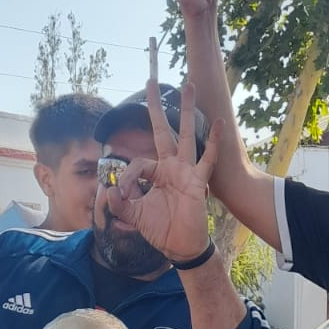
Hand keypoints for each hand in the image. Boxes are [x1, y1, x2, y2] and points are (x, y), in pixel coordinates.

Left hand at [104, 79, 220, 264]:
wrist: (179, 247)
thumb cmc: (160, 230)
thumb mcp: (134, 216)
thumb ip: (120, 204)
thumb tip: (109, 191)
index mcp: (156, 174)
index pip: (139, 163)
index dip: (127, 177)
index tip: (122, 194)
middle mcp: (171, 167)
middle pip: (162, 131)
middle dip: (155, 108)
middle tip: (150, 81)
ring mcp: (186, 171)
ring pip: (185, 135)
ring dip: (187, 111)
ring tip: (189, 85)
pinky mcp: (198, 181)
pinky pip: (208, 158)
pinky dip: (213, 142)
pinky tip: (219, 123)